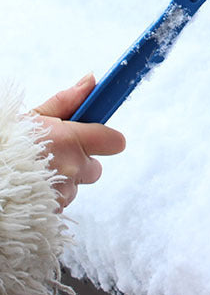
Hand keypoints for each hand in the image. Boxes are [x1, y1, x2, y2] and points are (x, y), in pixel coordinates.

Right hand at [33, 74, 125, 209]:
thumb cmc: (5, 144)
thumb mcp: (33, 117)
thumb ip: (66, 100)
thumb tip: (92, 81)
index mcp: (71, 140)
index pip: (114, 141)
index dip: (106, 139)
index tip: (97, 137)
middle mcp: (72, 168)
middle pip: (95, 168)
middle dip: (81, 163)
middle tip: (56, 156)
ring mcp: (62, 194)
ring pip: (74, 188)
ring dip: (62, 182)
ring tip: (35, 173)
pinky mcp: (51, 214)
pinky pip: (59, 205)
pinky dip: (49, 198)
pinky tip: (31, 188)